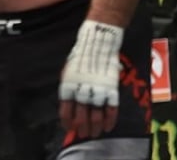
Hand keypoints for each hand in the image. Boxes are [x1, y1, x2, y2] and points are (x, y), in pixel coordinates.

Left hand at [58, 19, 122, 139]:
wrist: (98, 42)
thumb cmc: (80, 55)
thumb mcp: (68, 70)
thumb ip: (68, 87)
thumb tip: (68, 104)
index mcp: (68, 85)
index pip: (65, 110)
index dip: (67, 122)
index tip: (69, 128)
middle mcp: (81, 89)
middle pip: (81, 116)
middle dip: (82, 128)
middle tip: (84, 135)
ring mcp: (96, 89)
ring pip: (96, 115)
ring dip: (95, 127)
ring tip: (95, 134)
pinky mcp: (110, 88)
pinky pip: (111, 109)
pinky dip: (110, 120)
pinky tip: (109, 127)